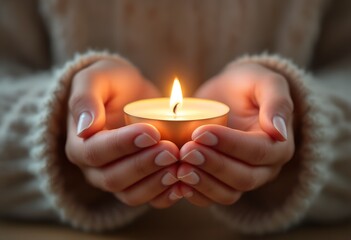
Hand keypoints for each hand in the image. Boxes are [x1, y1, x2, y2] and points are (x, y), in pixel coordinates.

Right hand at [65, 59, 180, 207]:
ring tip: (179, 166)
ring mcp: (117, 179)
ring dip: (156, 183)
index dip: (123, 145)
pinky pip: (149, 199)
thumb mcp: (96, 78)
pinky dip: (166, 195)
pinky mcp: (137, 184)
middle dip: (144, 165)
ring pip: (131, 194)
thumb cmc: (112, 83)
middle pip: (114, 178)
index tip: (151, 132)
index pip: (96, 152)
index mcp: (80, 144)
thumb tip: (84, 128)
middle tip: (171, 150)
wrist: (131, 95)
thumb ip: (85, 98)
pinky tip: (183, 184)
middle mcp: (94, 169)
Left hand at [177, 62, 294, 205]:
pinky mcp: (222, 183)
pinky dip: (195, 194)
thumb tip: (279, 132)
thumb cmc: (246, 85)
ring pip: (228, 194)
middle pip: (243, 177)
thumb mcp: (264, 81)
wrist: (228, 94)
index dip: (229, 144)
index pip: (257, 151)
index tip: (200, 132)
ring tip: (180, 167)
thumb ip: (277, 102)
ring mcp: (243, 178)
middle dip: (213, 165)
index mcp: (278, 145)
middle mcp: (264, 168)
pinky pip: (212, 198)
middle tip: (186, 150)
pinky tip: (177, 183)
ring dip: (203, 183)